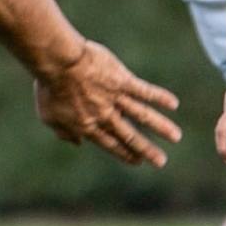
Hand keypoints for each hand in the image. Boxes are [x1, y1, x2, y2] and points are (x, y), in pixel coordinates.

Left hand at [34, 41, 180, 166]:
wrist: (58, 63)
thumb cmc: (49, 88)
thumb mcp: (48, 116)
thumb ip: (64, 132)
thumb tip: (77, 143)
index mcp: (88, 126)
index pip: (110, 144)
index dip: (124, 154)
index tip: (137, 162)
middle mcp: (105, 116)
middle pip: (130, 136)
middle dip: (147, 150)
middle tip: (161, 161)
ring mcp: (115, 98)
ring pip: (142, 115)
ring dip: (161, 127)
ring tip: (176, 137)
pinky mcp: (122, 80)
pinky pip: (144, 91)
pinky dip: (159, 97)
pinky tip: (174, 104)